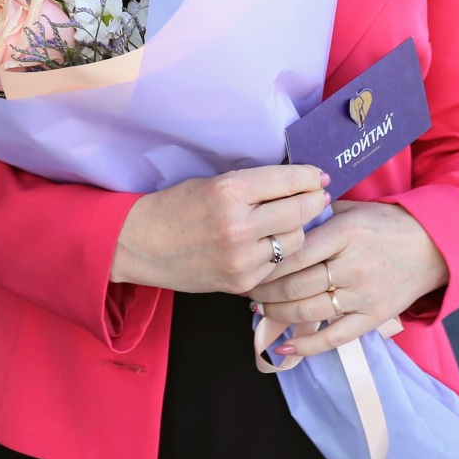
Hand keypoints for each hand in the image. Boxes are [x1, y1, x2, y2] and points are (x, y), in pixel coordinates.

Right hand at [110, 165, 331, 294]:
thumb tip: (297, 182)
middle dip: (314, 201)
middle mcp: (239, 225)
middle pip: (300, 212)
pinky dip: (279, 253)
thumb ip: (254, 185)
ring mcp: (242, 258)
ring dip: (298, 229)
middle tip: (319, 196)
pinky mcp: (241, 281)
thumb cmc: (175, 206)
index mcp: (230, 191)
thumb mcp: (213, 182)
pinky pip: (278, 265)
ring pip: (295, 241)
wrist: (140, 244)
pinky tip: (271, 243)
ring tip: (292, 221)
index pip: (288, 181)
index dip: (310, 177)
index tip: (319, 176)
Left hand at [246, 199, 448, 358]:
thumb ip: (318, 216)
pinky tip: (283, 349)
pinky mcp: (373, 318)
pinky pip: (334, 338)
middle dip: (265, 290)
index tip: (250, 263)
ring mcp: (364, 295)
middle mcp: (353, 266)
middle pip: (296, 285)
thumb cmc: (386, 223)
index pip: (295, 252)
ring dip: (277, 313)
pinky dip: (306, 347)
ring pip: (309, 312)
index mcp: (346, 233)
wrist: (433, 246)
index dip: (267, 262)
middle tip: (247, 288)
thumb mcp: (353, 208)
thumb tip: (278, 221)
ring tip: (260, 308)